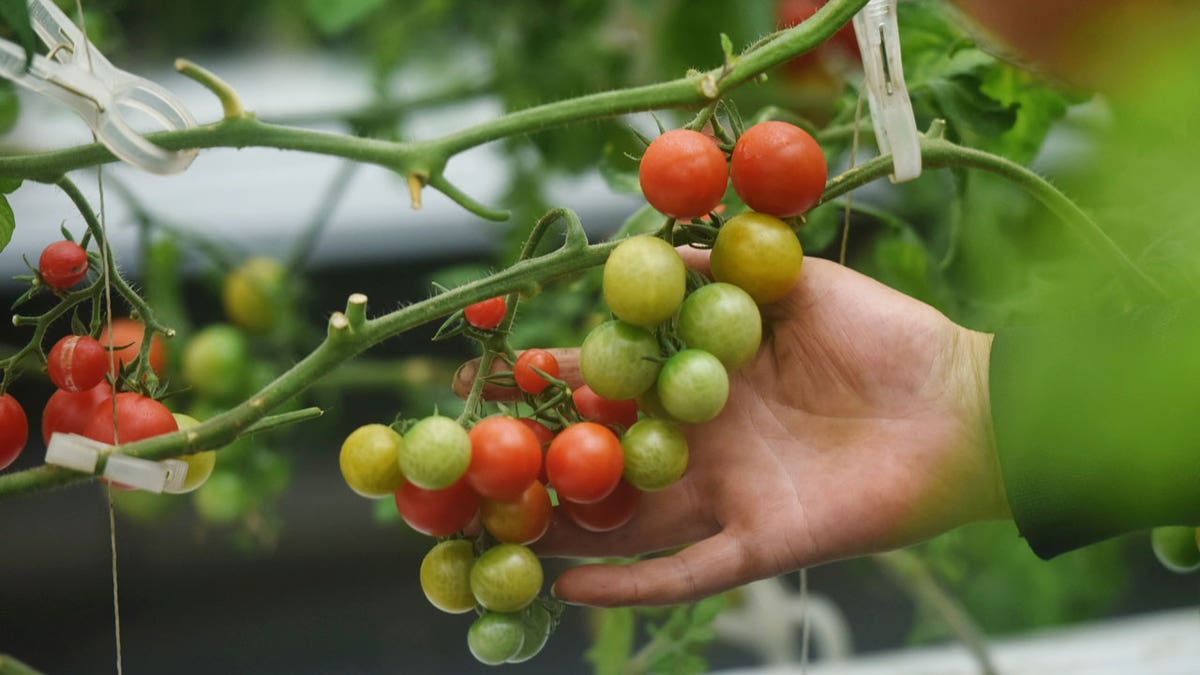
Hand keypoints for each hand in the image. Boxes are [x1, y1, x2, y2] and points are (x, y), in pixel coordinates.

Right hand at [455, 250, 1004, 606]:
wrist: (967, 406)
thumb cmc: (890, 339)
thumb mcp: (796, 283)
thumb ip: (722, 268)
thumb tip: (649, 247)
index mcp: (706, 384)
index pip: (612, 383)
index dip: (554, 380)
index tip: (491, 371)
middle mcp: (704, 444)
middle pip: (605, 458)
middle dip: (539, 460)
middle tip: (467, 462)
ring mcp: (728, 498)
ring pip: (629, 522)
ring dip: (564, 530)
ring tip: (492, 537)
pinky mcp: (762, 543)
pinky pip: (688, 574)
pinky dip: (630, 584)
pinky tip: (568, 588)